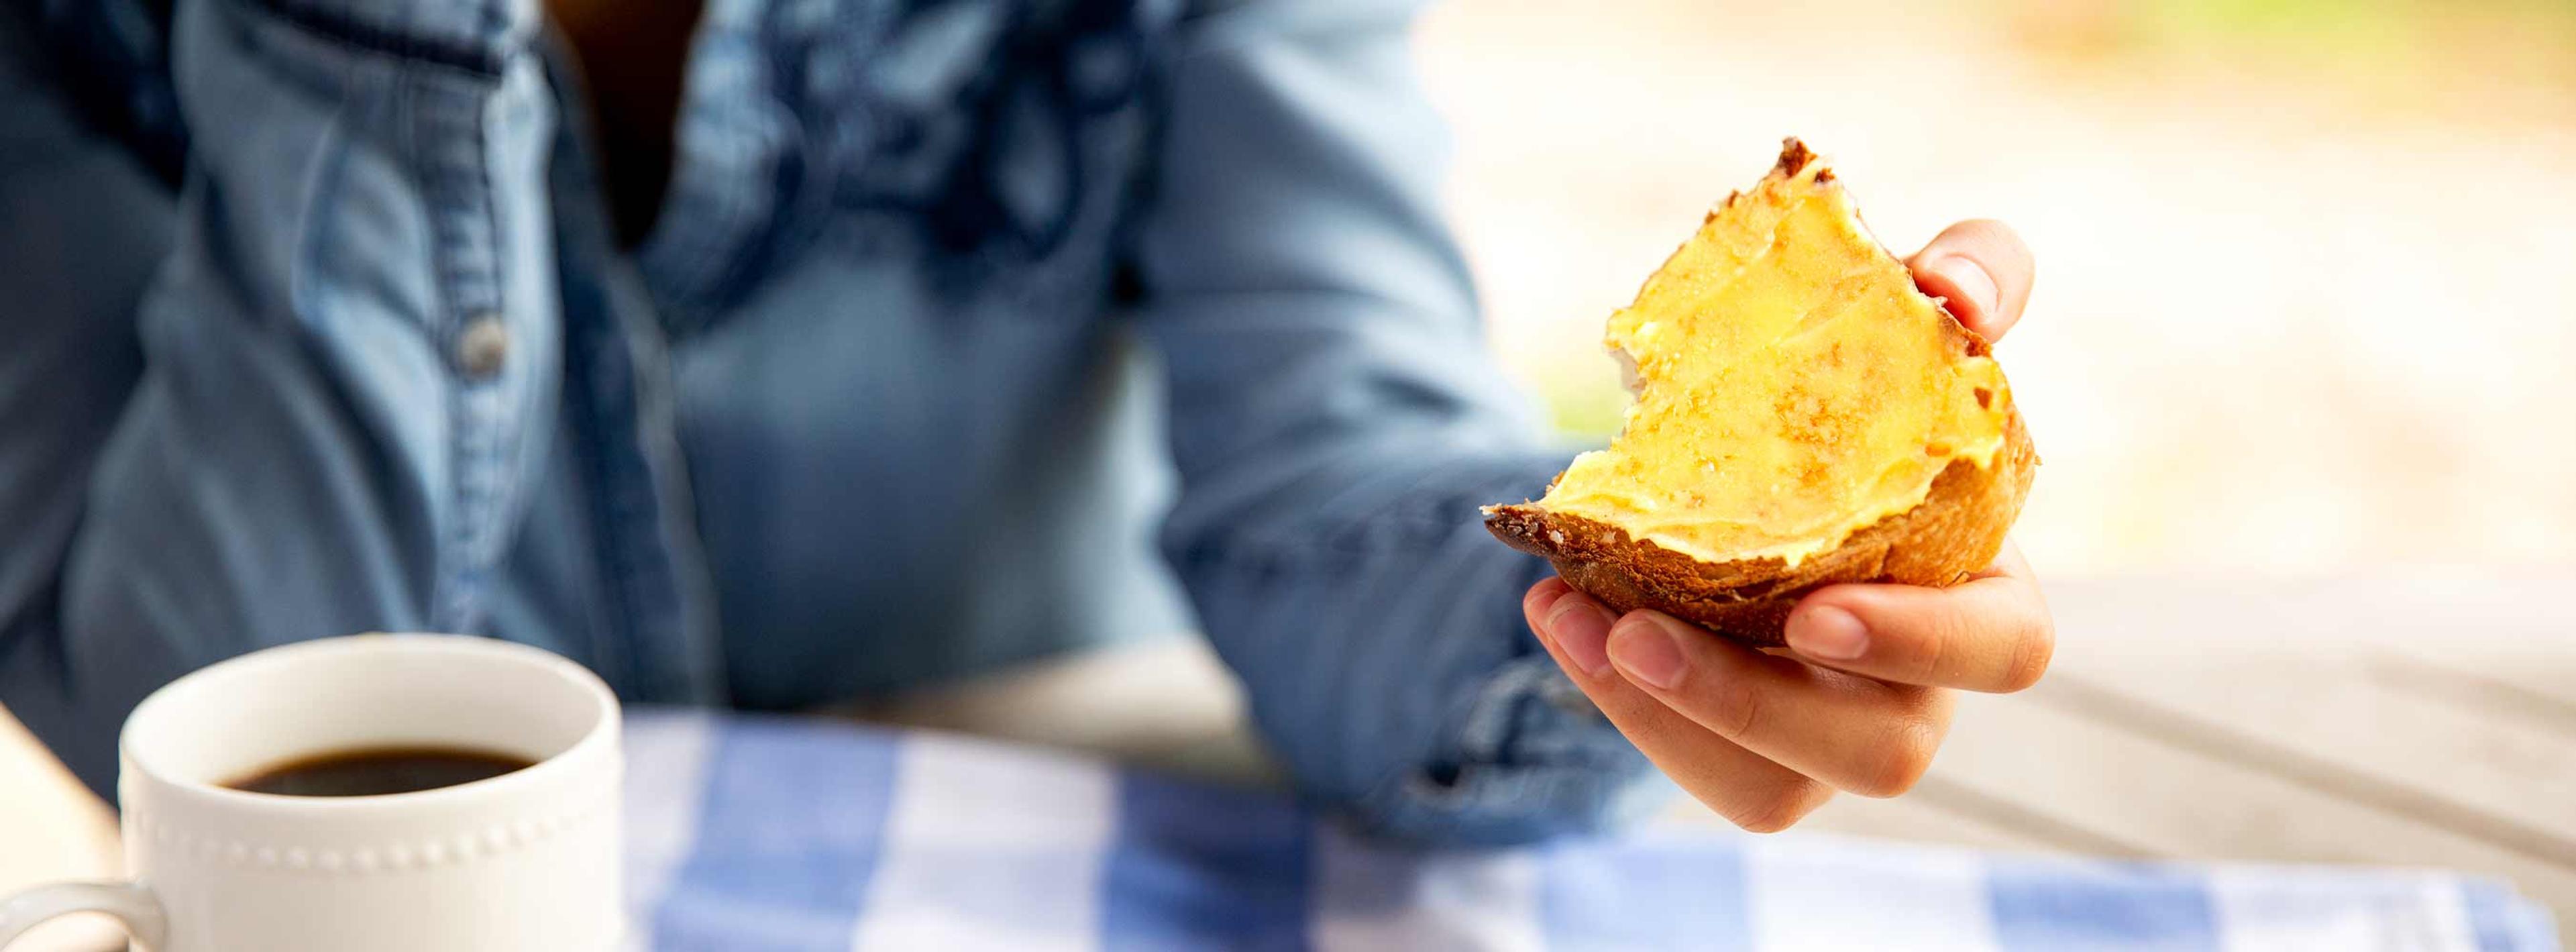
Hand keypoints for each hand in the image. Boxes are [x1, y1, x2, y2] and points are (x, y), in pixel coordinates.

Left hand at [1522, 220, 2049, 830]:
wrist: (1761, 436)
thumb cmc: (1862, 381)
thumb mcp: (1908, 313)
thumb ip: (1968, 275)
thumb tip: (1951, 287)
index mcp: (1986, 585)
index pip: (2004, 649)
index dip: (1920, 643)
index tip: (1812, 613)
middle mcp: (1923, 683)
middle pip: (1880, 751)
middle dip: (1751, 703)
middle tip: (1639, 630)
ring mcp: (1834, 733)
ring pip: (1772, 787)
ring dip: (1661, 715)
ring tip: (1568, 614)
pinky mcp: (1749, 753)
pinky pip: (1692, 769)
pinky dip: (1617, 703)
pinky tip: (1556, 612)